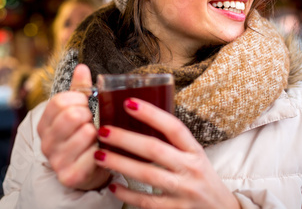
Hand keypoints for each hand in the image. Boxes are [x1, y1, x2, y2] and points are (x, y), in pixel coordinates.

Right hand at [37, 64, 109, 189]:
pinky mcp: (70, 175)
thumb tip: (82, 68)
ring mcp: (57, 160)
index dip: (80, 99)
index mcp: (45, 123)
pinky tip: (100, 153)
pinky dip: (102, 151)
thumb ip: (80, 89)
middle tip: (93, 122)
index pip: (60, 101)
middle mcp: (46, 142)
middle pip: (71, 115)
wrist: (89, 170)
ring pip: (85, 133)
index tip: (86, 105)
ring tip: (97, 138)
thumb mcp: (80, 110)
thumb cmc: (83, 136)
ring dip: (98, 134)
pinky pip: (92, 155)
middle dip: (89, 115)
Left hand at [93, 98, 240, 208]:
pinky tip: (113, 185)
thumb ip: (174, 143)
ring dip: (120, 164)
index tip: (128, 103)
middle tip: (103, 130)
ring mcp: (183, 191)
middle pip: (155, 150)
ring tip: (100, 155)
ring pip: (147, 175)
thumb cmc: (202, 178)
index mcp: (195, 151)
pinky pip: (146, 202)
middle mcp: (190, 169)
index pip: (174, 127)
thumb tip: (142, 120)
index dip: (151, 114)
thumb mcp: (195, 156)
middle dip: (126, 139)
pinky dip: (127, 194)